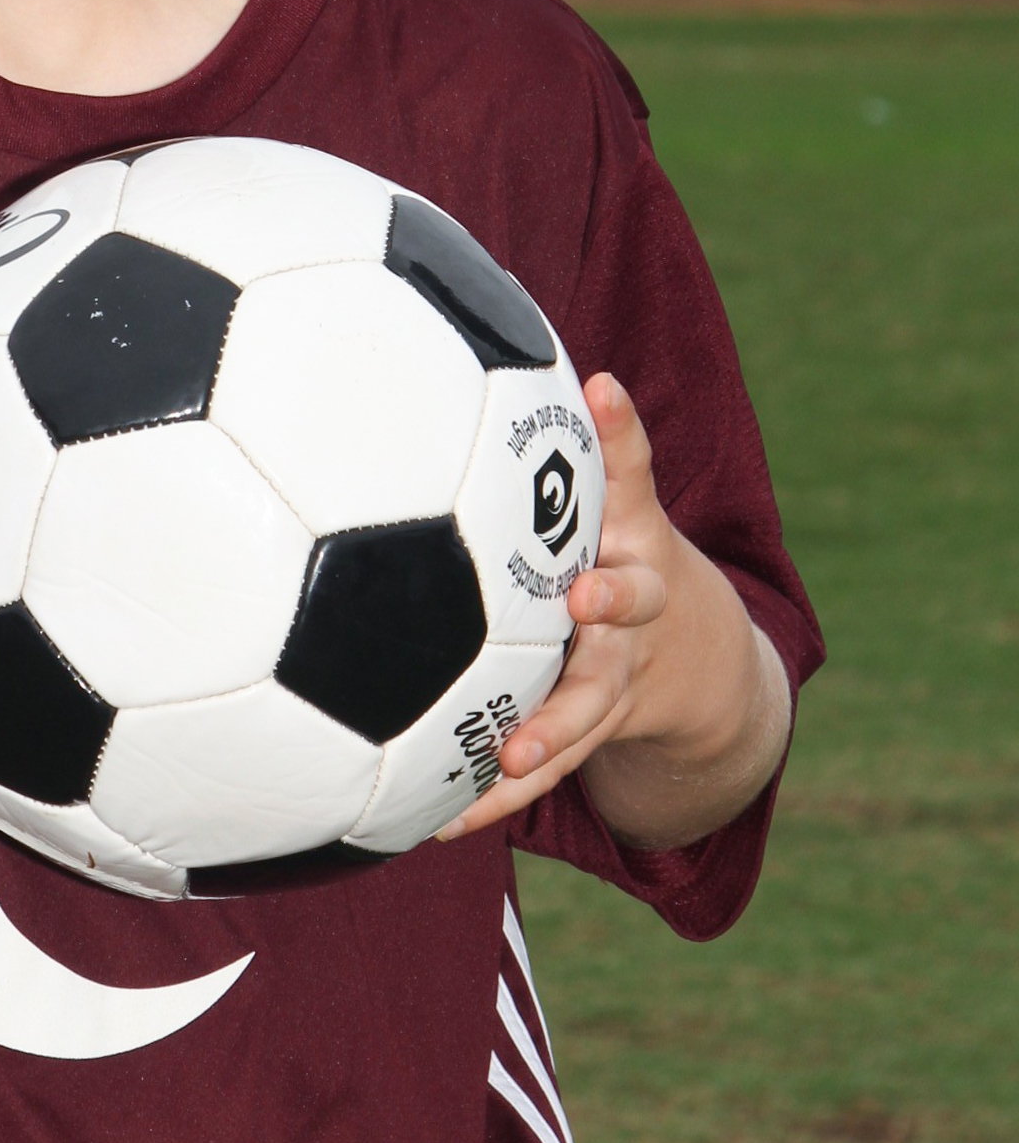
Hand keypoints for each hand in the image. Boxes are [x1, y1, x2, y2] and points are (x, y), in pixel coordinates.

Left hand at [437, 371, 788, 849]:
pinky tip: (435, 824)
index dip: (622, 430)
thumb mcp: (606, 495)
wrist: (706, 663)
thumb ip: (551, 429)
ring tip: (512, 754)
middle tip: (585, 594)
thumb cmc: (614, 550)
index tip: (603, 391)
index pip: (632, 470)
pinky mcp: (596, 731)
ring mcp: (622, 672)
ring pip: (591, 704)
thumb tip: (447, 318)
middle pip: (633, 596)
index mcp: (629, 531)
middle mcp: (636, 599)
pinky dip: (493, 794)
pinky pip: (547, 768)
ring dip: (551, 729)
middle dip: (614, 595)